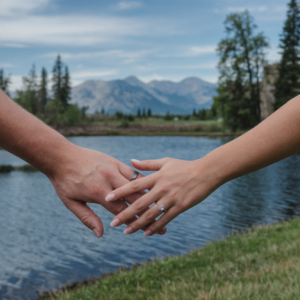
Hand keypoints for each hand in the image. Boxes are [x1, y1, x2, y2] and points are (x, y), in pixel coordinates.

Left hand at [48, 146, 166, 237]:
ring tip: (161, 208)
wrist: (61, 156)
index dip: (136, 222)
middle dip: (149, 214)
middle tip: (162, 225)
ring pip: (137, 186)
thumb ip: (87, 218)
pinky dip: (142, 183)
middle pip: (135, 200)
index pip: (122, 211)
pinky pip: (133, 173)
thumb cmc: (64, 181)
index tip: (149, 232)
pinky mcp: (115, 162)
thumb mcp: (71, 203)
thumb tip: (101, 234)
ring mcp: (114, 169)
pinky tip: (151, 189)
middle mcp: (109, 180)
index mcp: (98, 193)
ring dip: (149, 198)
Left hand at [105, 158, 220, 235]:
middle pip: (140, 203)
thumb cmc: (184, 166)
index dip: (120, 192)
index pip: (134, 184)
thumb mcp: (165, 162)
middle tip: (113, 223)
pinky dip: (155, 227)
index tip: (107, 198)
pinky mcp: (180, 207)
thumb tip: (131, 161)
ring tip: (126, 231)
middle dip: (125, 213)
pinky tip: (146, 234)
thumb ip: (147, 164)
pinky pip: (165, 219)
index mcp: (157, 177)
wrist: (206, 172)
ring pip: (151, 214)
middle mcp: (161, 188)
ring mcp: (171, 198)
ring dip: (137, 224)